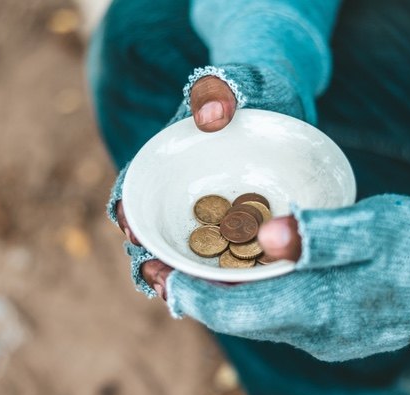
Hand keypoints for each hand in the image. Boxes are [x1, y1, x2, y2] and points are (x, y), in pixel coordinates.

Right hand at [110, 63, 311, 298]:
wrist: (280, 104)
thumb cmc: (250, 87)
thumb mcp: (234, 82)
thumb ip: (219, 91)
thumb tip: (211, 113)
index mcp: (167, 162)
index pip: (135, 189)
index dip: (129, 211)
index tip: (130, 227)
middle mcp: (182, 195)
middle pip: (156, 233)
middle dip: (153, 259)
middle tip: (158, 279)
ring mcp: (210, 217)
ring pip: (187, 254)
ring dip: (183, 277)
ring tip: (186, 297)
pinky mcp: (239, 232)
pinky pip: (225, 259)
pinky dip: (222, 277)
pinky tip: (232, 294)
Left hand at [165, 195, 409, 361]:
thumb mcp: (377, 227)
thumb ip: (322, 235)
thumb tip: (267, 236)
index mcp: (320, 307)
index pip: (237, 310)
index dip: (193, 294)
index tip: (158, 274)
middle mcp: (315, 333)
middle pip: (238, 319)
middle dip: (194, 295)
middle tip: (156, 268)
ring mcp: (324, 338)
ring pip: (255, 320)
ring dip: (218, 298)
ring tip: (185, 268)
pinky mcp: (333, 331)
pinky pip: (277, 317)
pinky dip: (248, 298)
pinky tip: (238, 275)